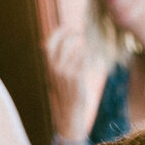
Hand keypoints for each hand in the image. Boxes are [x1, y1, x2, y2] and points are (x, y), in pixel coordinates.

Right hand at [44, 25, 107, 144]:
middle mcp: (55, 69)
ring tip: (91, 45)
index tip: (69, 29)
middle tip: (82, 34)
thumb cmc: (66, 96)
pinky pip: (84, 60)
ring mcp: (65, 74)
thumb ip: (58, 63)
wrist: (69, 114)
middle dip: (73, 35)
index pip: (50, 42)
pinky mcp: (77, 79)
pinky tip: (95, 55)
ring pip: (76, 50)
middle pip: (64, 43)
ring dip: (85, 45)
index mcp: (49, 67)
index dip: (59, 32)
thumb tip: (62, 47)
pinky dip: (90, 55)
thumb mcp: (57, 78)